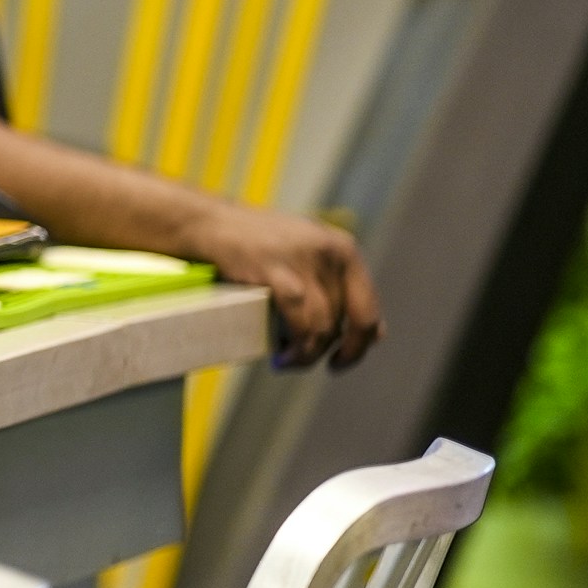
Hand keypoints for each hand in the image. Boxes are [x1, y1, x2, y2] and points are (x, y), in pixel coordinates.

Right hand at [180, 200, 381, 369]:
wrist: (209, 223)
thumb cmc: (256, 242)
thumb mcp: (308, 257)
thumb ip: (339, 288)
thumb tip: (377, 333)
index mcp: (344, 249)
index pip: (368, 308)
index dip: (360, 343)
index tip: (341, 360)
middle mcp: (333, 252)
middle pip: (346, 320)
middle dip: (334, 351)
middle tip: (314, 365)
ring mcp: (306, 260)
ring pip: (324, 325)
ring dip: (308, 353)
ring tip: (288, 361)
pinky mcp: (279, 271)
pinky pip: (300, 321)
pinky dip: (295, 345)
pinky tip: (281, 353)